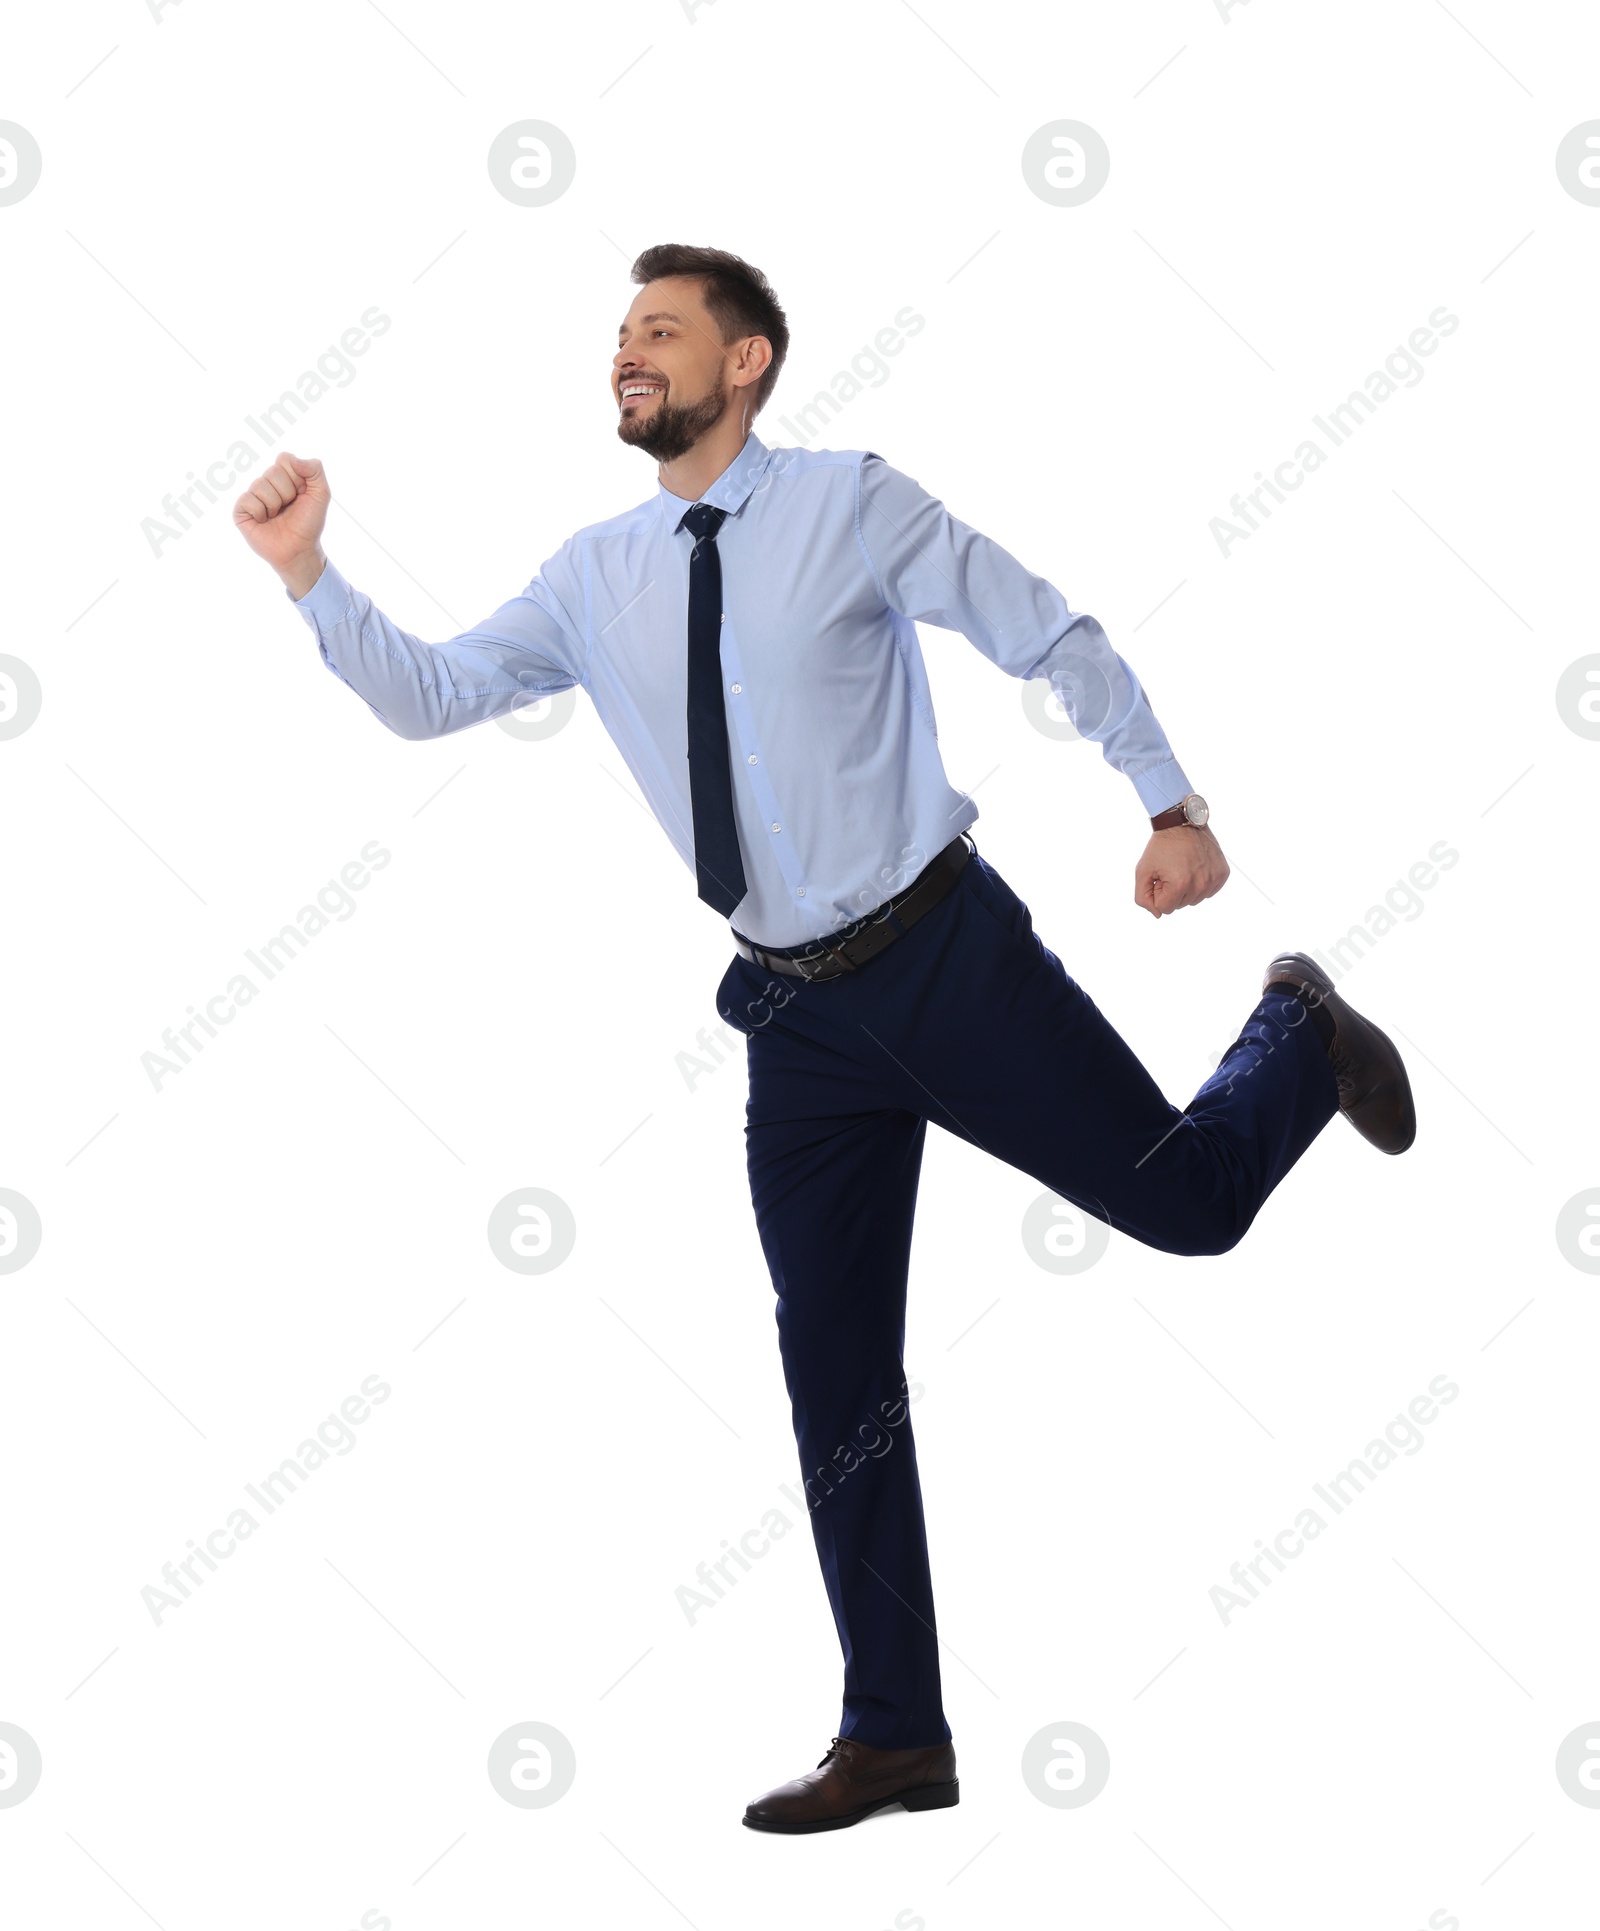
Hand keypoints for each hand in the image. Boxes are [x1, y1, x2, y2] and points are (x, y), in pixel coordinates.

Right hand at [233, 452, 330, 595]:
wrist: (299, 550)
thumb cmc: (309, 523)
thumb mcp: (321, 494)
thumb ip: (315, 470)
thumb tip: (290, 458)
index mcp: (284, 476)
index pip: (284, 459)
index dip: (296, 478)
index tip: (301, 494)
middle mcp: (267, 483)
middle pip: (273, 471)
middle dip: (286, 493)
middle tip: (288, 508)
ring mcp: (253, 496)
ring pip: (260, 485)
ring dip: (274, 505)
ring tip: (276, 516)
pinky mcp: (241, 510)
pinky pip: (248, 499)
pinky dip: (260, 512)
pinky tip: (263, 521)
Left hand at [1134, 823, 1229, 917]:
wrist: (1182, 823)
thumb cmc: (1161, 846)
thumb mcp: (1142, 871)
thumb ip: (1143, 898)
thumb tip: (1158, 914)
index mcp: (1180, 885)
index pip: (1165, 909)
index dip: (1159, 892)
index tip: (1160, 876)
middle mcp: (1200, 884)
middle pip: (1180, 905)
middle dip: (1172, 891)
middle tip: (1171, 869)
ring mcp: (1214, 879)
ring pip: (1195, 900)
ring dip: (1187, 888)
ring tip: (1183, 867)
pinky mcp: (1223, 874)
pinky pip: (1209, 891)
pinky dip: (1201, 883)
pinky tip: (1195, 868)